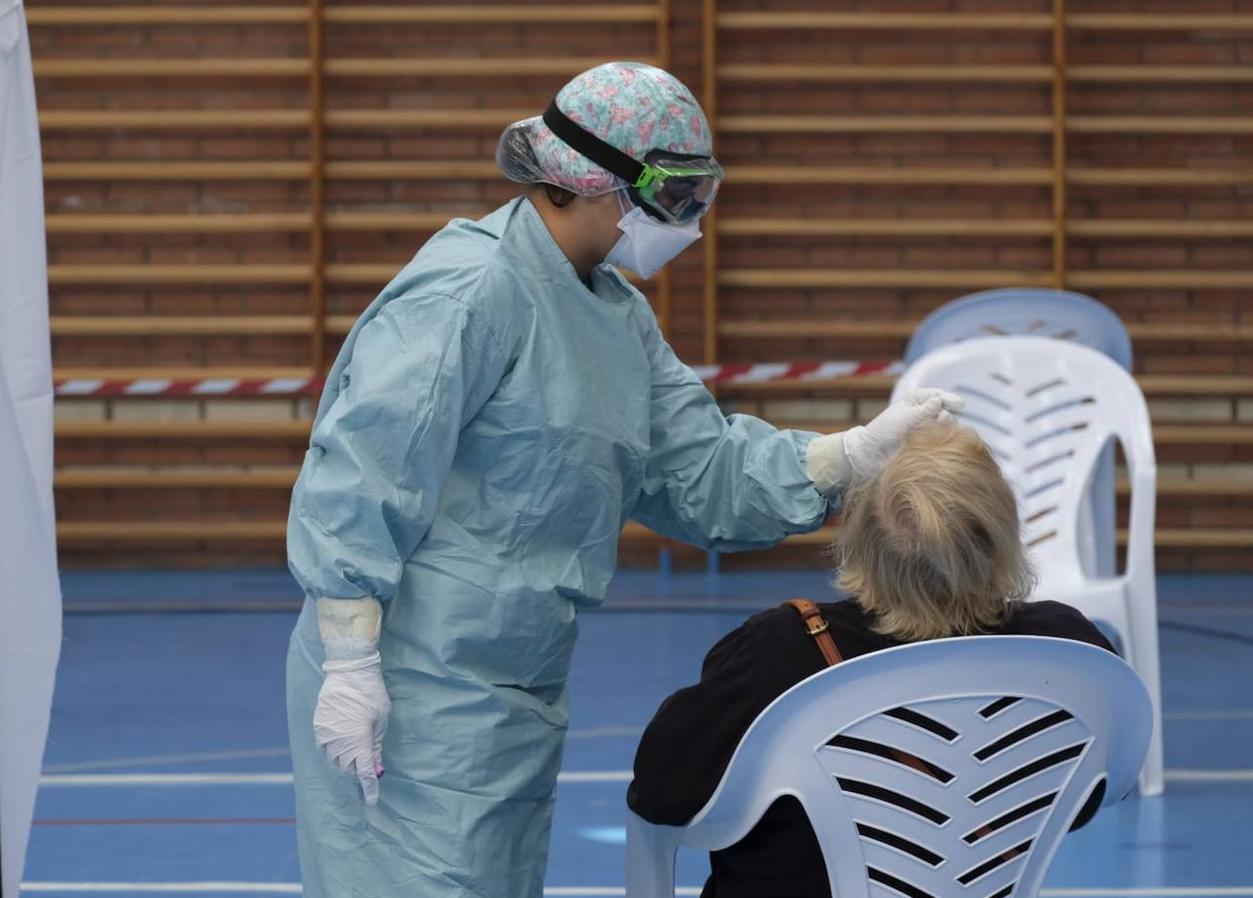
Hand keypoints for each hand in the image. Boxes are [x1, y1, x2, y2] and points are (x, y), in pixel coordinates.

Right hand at [314, 652, 389, 804]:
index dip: (369, 788)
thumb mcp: (381, 720)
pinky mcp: (318, 727)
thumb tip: (376, 767)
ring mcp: (326, 735)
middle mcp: (340, 743)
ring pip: (335, 760)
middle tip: (370, 766)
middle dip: (359, 771)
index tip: (371, 801)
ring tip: (357, 750)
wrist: (348, 672)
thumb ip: (376, 746)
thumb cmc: (370, 694)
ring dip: (347, 761)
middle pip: (349, 769)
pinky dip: (335, 750)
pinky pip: (325, 747)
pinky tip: (343, 743)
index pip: (365, 773)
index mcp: (359, 742)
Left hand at [842, 388, 964, 481]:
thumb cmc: (885, 430)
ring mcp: (928, 427)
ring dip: (943, 429)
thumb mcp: (905, 417)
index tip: (960, 405)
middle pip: (947, 411)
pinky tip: (937, 444)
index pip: (938, 396)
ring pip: (948, 426)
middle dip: (945, 416)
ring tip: (931, 435)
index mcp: (916, 399)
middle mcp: (925, 411)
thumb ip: (924, 411)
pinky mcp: (929, 442)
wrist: (874, 453)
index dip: (950, 400)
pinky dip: (943, 440)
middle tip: (939, 422)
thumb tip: (938, 401)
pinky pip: (943, 439)